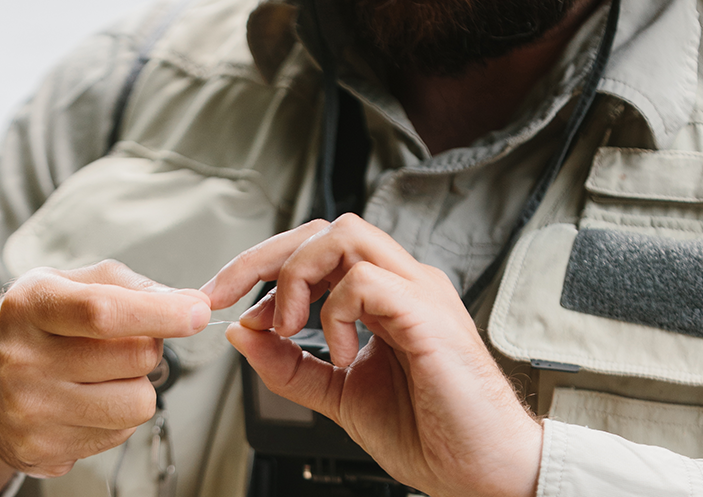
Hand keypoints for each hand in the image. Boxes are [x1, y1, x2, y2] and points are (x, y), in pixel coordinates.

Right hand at [0, 261, 211, 496]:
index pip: (103, 312)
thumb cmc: (37, 324)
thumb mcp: (72, 282)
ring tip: (105, 372)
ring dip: (137, 384)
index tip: (197, 311)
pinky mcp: (42, 451)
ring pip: (137, 403)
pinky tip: (86, 399)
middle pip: (135, 358)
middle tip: (127, 339)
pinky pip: (120, 434)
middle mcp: (22, 360)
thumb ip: (132, 286)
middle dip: (150, 344)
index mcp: (30, 305)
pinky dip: (116, 415)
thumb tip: (190, 304)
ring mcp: (30, 412)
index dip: (161, 313)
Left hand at [201, 215, 541, 496]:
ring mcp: (418, 292)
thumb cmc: (429, 432)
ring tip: (288, 325)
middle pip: (324, 229)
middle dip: (262, 257)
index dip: (260, 265)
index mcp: (382, 296)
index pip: (314, 249)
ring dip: (298, 275)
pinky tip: (339, 353)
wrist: (482, 473)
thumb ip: (290, 364)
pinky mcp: (429, 315)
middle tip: (225, 296)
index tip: (220, 298)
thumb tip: (241, 332)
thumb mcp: (338, 395)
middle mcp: (402, 283)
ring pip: (346, 235)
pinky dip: (335, 311)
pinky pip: (369, 281)